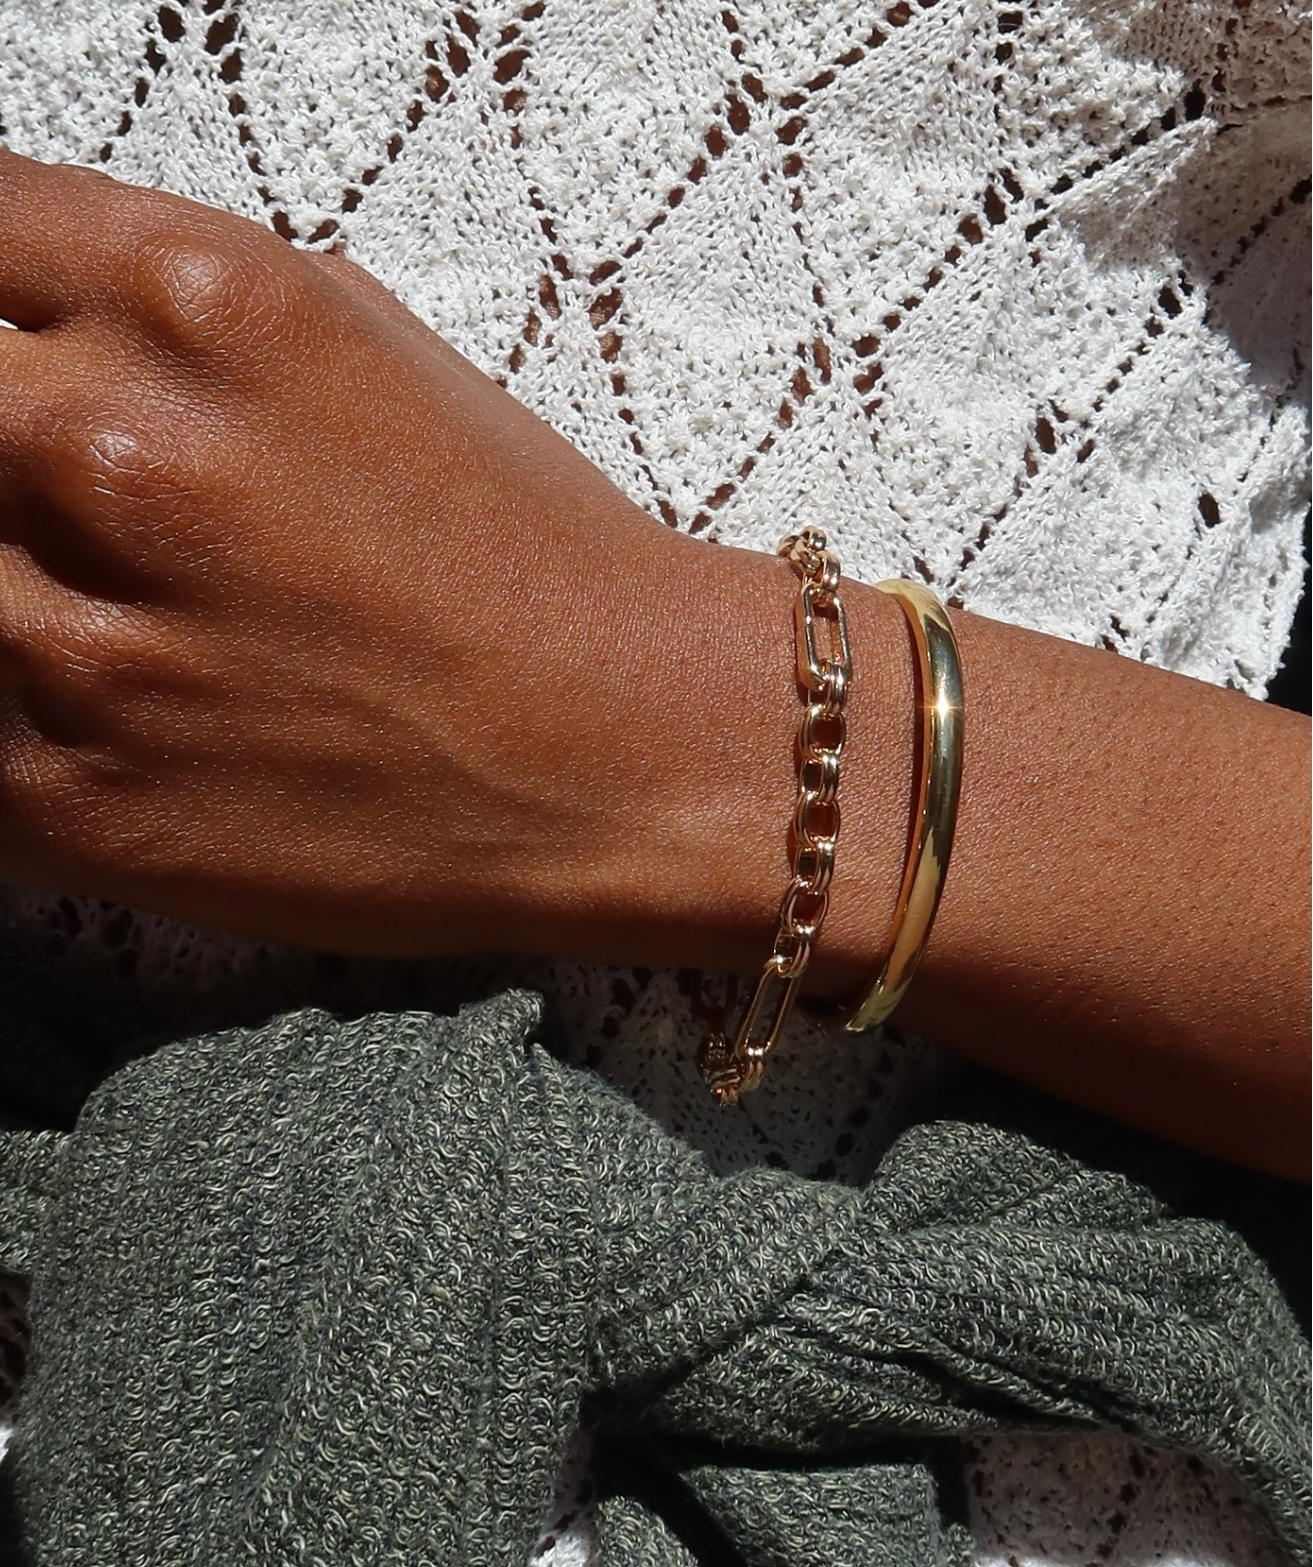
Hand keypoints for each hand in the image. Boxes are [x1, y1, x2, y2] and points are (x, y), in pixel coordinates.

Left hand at [0, 151, 765, 956]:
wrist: (628, 754)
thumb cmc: (520, 554)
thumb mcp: (355, 339)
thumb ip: (150, 305)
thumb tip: (19, 323)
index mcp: (193, 299)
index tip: (15, 369)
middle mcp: (114, 452)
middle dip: (2, 461)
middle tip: (85, 516)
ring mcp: (73, 638)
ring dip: (8, 592)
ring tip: (131, 625)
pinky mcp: (63, 802)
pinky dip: (9, 714)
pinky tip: (119, 710)